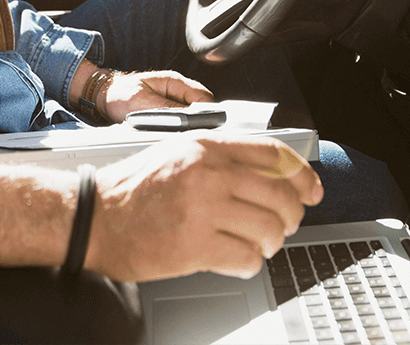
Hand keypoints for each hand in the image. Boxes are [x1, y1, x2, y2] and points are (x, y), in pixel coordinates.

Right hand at [87, 134, 323, 282]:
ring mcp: (203, 210)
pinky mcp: (195, 246)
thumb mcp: (179, 152)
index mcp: (207, 147)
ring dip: (271, 242)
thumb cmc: (135, 186)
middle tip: (284, 225)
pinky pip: (247, 259)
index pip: (274, 154)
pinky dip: (249, 263)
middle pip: (280, 195)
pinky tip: (235, 258)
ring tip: (256, 244)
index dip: (302, 173)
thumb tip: (269, 173)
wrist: (97, 215)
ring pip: (269, 229)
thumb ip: (221, 157)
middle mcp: (209, 173)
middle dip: (291, 215)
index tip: (312, 188)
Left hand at [101, 69, 214, 123]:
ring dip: (189, 124)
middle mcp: (177, 88)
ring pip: (193, 113)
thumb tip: (189, 118)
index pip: (202, 96)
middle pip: (201, 105)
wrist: (104, 94)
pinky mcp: (169, 108)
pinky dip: (180, 126)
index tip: (202, 127)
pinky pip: (182, 118)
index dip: (206, 113)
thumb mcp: (143, 103)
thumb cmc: (120, 94)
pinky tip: (172, 133)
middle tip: (189, 134)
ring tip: (178, 134)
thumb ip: (167, 109)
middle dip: (199, 121)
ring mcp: (174, 98)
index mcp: (174, 81)